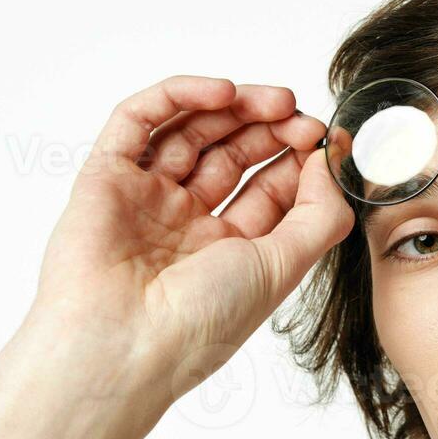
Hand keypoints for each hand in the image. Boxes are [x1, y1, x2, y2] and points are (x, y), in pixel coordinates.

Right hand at [15, 74, 353, 414]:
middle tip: (302, 115)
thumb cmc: (201, 323)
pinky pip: (139, 120)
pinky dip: (180, 96)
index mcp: (231, 252)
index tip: (327, 141)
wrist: (126, 345)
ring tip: (276, 100)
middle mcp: (188, 223)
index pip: (270, 188)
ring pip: (192, 130)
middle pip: (233, 153)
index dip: (299, 160)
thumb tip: (330, 163)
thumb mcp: (283, 267)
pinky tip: (223, 93)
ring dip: (236, 107)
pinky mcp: (107, 176)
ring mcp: (146, 197)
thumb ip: (320, 215)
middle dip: (272, 128)